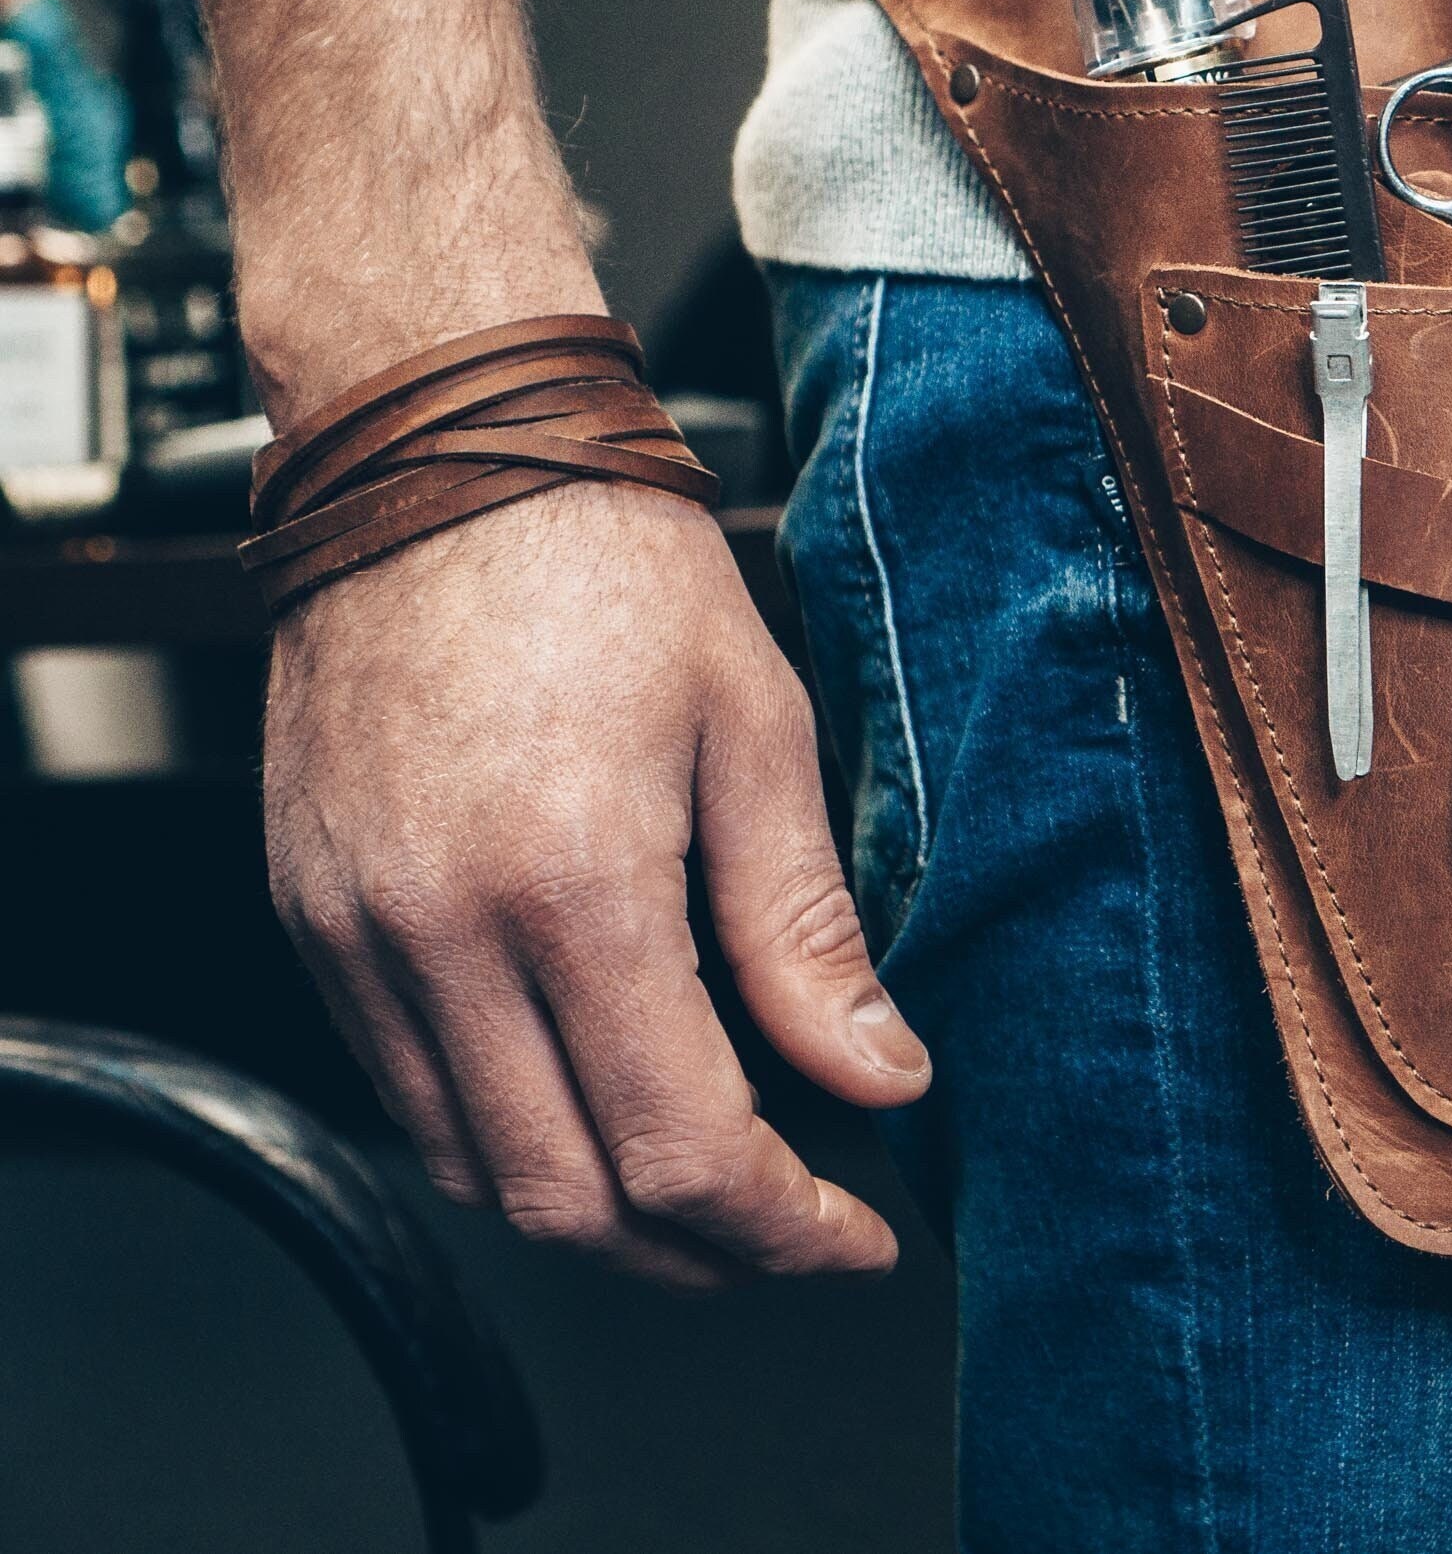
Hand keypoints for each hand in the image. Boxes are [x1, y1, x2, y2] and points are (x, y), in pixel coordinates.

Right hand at [266, 483, 929, 1288]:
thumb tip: (879, 1074)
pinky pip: (404, 1091)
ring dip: (600, 1210)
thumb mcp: (760, 730)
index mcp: (571, 887)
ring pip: (475, 1169)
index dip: (780, 1228)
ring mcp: (355, 933)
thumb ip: (809, 931)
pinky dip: (506, 1136)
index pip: (679, 1150)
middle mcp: (438, 934)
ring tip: (708, 1178)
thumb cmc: (607, 562)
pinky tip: (591, 1094)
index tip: (850, 1234)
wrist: (441, 458)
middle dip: (699, 1254)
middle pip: (568, 1200)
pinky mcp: (312, 916)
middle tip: (793, 1230)